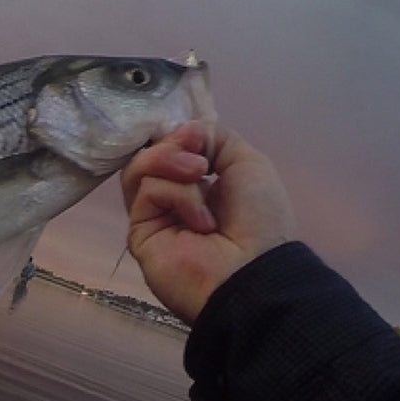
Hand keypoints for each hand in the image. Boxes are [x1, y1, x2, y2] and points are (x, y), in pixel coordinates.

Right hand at [120, 122, 294, 324]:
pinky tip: (200, 218)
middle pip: (151, 154)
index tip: (196, 136)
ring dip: (172, 163)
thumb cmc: (259, 219)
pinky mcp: (140, 232)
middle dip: (174, 146)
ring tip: (200, 176)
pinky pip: (146, 192)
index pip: (171, 147)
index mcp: (202, 184)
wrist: (253, 270)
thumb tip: (184, 130)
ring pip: (141, 168)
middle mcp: (174, 199)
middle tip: (199, 160)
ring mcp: (155, 216)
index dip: (178, 135)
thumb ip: (215, 137)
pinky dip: (177, 194)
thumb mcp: (248, 162)